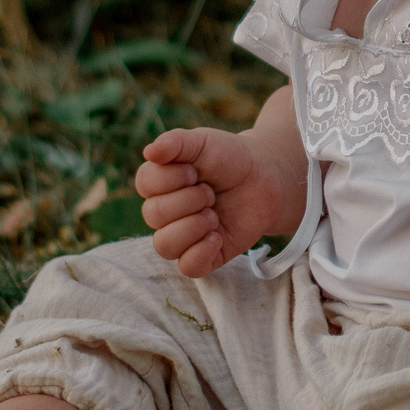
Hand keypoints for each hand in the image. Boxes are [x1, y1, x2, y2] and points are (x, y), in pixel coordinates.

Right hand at [134, 127, 293, 275]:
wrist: (265, 176)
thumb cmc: (229, 157)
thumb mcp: (203, 141)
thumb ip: (176, 142)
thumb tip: (149, 152)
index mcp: (159, 183)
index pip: (144, 184)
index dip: (171, 178)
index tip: (195, 171)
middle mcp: (165, 212)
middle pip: (154, 214)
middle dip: (189, 200)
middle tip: (211, 192)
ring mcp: (184, 236)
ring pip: (164, 246)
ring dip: (192, 227)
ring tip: (214, 216)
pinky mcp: (205, 256)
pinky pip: (188, 268)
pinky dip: (200, 253)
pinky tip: (216, 237)